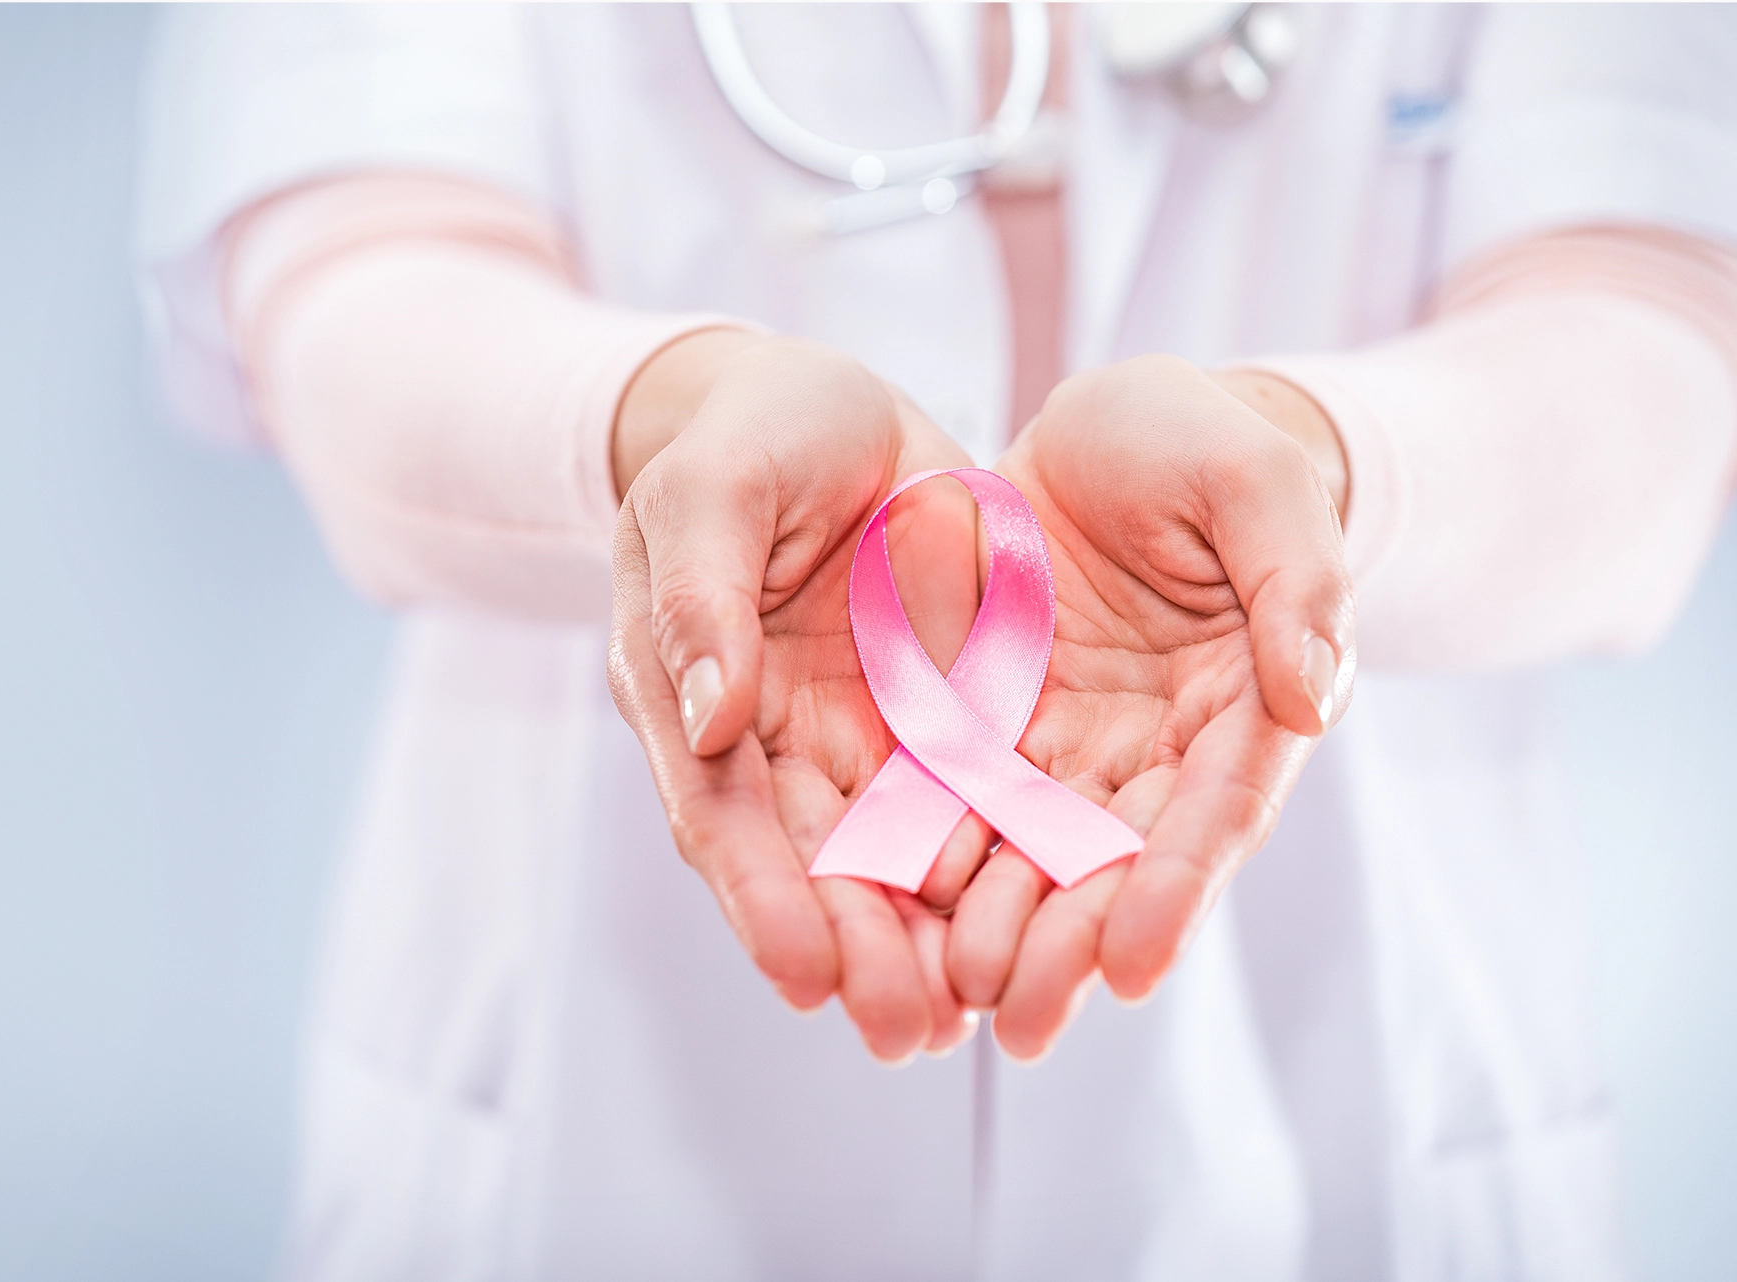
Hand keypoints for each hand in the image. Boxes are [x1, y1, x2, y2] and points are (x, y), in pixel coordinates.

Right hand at [609, 332, 989, 1062]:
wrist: (830, 409)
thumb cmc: (748, 435)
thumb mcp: (713, 491)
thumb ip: (704, 598)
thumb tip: (707, 716)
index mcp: (696, 700)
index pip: (724, 817)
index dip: (760, 898)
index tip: (803, 974)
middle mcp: (778, 745)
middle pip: (814, 867)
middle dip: (857, 952)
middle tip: (906, 1033)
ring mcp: (862, 740)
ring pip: (894, 860)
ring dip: (926, 942)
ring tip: (973, 1020)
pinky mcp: (942, 720)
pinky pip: (972, 804)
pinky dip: (997, 870)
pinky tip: (1040, 929)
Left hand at [941, 356, 1356, 1059]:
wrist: (1113, 424)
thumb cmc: (1209, 446)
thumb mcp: (1262, 486)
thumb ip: (1297, 585)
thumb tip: (1314, 696)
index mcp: (1240, 707)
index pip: (1217, 814)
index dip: (1178, 891)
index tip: (1134, 964)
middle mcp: (1154, 749)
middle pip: (1117, 862)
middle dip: (1070, 943)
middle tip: (1022, 1021)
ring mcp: (1068, 741)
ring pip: (1033, 851)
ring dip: (998, 930)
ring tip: (954, 998)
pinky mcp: (989, 719)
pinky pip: (956, 793)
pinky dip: (932, 854)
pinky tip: (891, 910)